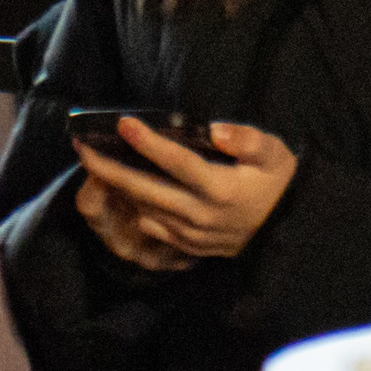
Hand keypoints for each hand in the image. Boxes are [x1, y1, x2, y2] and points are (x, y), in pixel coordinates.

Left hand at [74, 119, 296, 262]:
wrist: (288, 230)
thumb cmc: (277, 183)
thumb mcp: (275, 155)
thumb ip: (247, 140)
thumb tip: (214, 130)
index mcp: (221, 189)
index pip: (177, 162)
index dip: (148, 142)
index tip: (122, 122)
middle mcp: (201, 215)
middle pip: (146, 190)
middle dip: (109, 168)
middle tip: (81, 147)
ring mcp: (192, 234)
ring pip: (144, 209)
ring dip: (115, 187)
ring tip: (92, 162)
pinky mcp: (188, 247)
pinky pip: (152, 227)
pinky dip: (131, 208)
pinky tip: (118, 189)